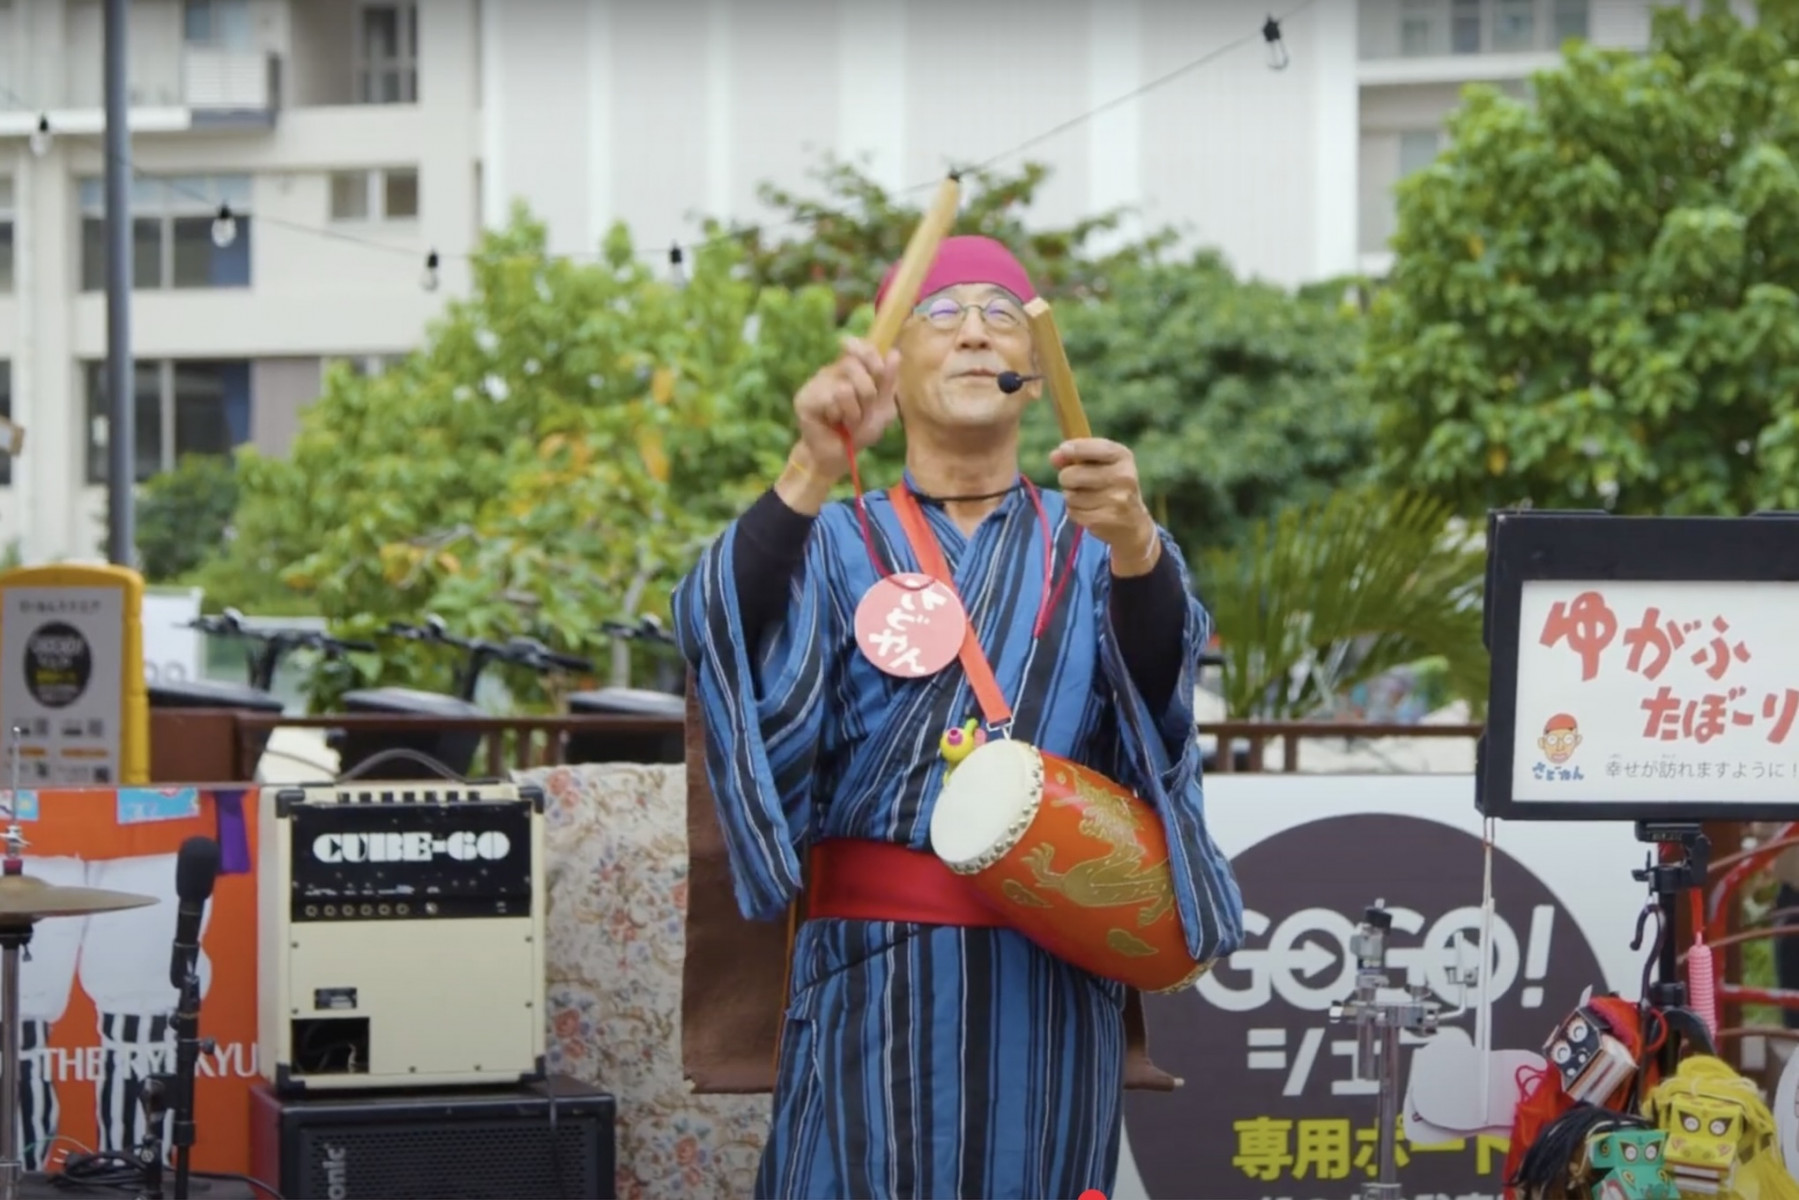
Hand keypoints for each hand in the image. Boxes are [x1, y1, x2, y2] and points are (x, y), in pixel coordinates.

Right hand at [793, 336, 901, 481]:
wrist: (838, 457)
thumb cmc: (860, 432)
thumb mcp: (883, 408)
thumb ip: (889, 383)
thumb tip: (895, 353)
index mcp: (850, 370)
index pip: (857, 346)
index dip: (869, 353)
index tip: (878, 371)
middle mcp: (831, 372)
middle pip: (853, 364)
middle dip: (868, 393)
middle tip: (863, 410)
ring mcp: (815, 383)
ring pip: (844, 386)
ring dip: (854, 411)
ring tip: (848, 421)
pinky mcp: (804, 398)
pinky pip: (831, 398)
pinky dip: (840, 414)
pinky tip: (834, 422)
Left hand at [1050, 438, 1160, 575]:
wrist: (1133, 523)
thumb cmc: (1111, 486)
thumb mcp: (1101, 464)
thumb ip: (1076, 456)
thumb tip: (1054, 456)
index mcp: (1123, 457)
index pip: (1093, 448)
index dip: (1074, 449)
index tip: (1064, 449)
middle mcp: (1123, 477)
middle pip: (1071, 475)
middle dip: (1067, 478)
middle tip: (1077, 482)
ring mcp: (1116, 500)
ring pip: (1070, 496)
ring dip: (1071, 497)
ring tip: (1087, 498)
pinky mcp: (1105, 520)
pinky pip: (1073, 512)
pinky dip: (1075, 512)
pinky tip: (1090, 511)